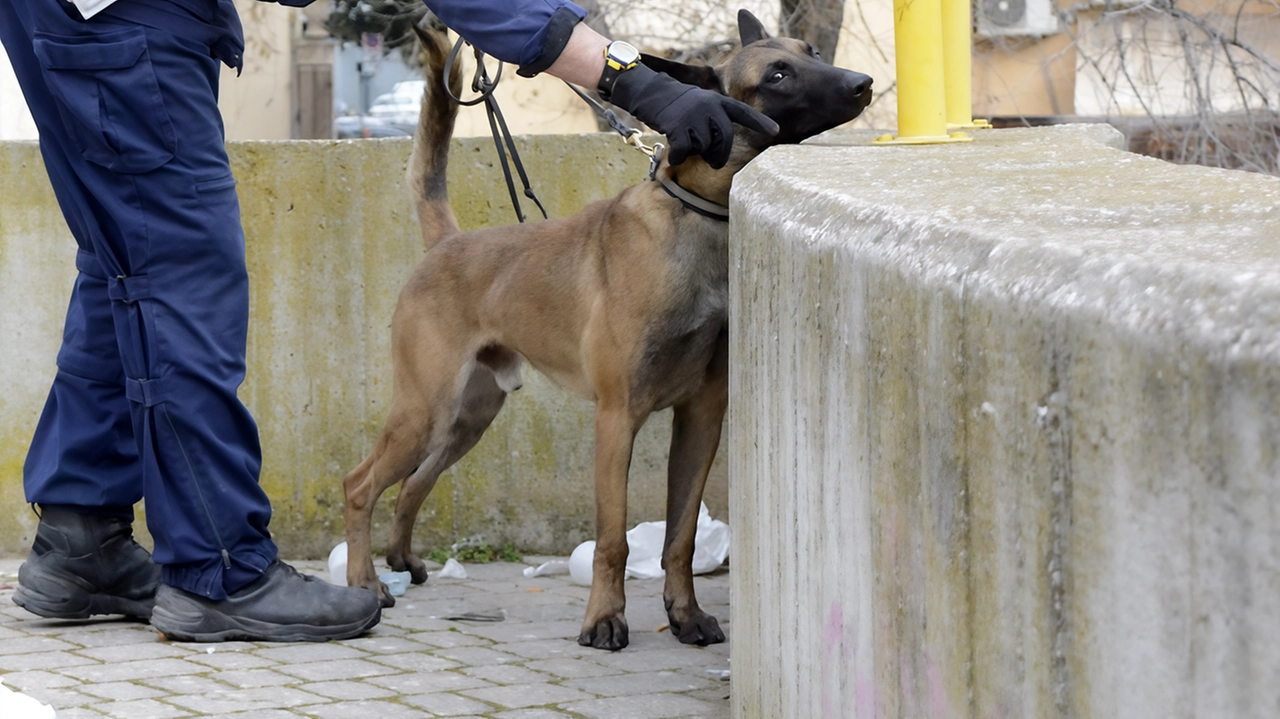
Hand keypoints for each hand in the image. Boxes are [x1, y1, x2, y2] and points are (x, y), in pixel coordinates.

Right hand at [607, 64, 778, 168]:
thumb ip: (714, 119)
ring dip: (693, 151)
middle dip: (718, 155)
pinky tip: (673, 153)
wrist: (650, 92)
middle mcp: (710, 106)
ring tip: (683, 139)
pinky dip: (678, 157)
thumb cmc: (676, 104)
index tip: (776, 131)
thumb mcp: (701, 103)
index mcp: (718, 102)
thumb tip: (719, 150)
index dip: (760, 123)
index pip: (743, 113)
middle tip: (712, 161)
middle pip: (724, 140)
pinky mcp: (678, 126)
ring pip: (703, 147)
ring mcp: (694, 115)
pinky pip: (684, 151)